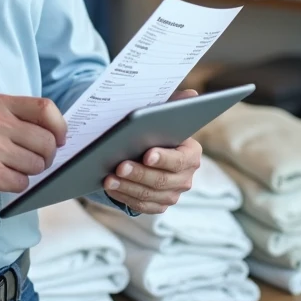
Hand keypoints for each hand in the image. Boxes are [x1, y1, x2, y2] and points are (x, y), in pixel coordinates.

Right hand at [0, 95, 66, 203]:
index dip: (60, 127)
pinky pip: (22, 183)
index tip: (60, 139)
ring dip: (31, 172)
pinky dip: (17, 184)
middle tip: (36, 160)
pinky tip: (3, 178)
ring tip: (13, 168)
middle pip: (46, 141)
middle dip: (47, 156)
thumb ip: (21, 119)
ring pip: (37, 165)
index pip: (45, 108)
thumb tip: (60, 134)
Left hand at [103, 88, 202, 212]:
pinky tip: (110, 188)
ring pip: (149, 195)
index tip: (146, 154)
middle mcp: (185, 178)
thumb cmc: (156, 131)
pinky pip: (141, 206)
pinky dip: (124, 197)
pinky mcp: (158, 205)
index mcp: (191, 155)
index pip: (179, 160)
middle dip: (139, 173)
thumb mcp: (164, 116)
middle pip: (162, 181)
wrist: (149, 152)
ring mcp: (172, 194)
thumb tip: (192, 94)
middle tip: (119, 166)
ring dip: (127, 187)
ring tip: (108, 178)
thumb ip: (175, 105)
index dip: (164, 159)